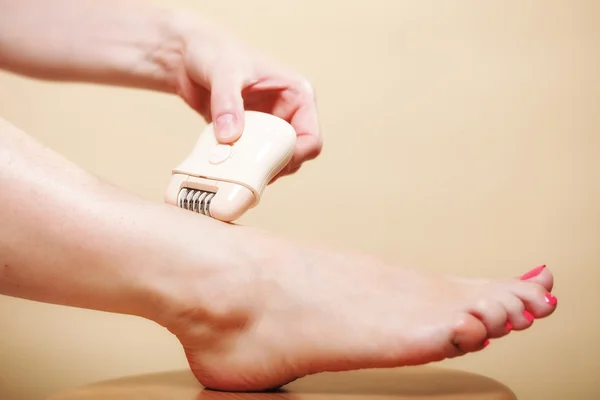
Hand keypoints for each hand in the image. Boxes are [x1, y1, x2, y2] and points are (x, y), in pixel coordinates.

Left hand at [173, 23, 322, 181]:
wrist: (187, 56)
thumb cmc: (214, 51)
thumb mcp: (223, 73)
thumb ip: (227, 103)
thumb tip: (230, 135)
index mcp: (297, 94)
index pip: (311, 136)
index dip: (295, 155)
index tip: (270, 164)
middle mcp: (288, 112)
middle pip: (295, 155)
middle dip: (275, 167)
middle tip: (250, 172)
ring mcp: (268, 126)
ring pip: (275, 161)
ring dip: (257, 169)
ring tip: (235, 167)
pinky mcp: (249, 136)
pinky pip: (252, 160)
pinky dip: (241, 166)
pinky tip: (225, 164)